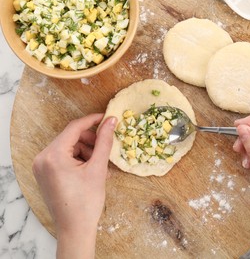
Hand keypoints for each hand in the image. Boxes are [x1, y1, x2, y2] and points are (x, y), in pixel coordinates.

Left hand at [32, 113, 116, 258]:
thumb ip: (104, 141)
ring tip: (99, 167)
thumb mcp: (98, 168)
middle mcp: (42, 158)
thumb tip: (111, 121)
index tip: (107, 117)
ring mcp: (41, 167)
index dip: (92, 120)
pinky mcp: (45, 173)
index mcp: (53, 155)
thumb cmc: (86, 201)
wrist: (75, 229)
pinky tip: (91, 171)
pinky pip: (63, 158)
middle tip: (105, 149)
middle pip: (71, 138)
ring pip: (68, 148)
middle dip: (90, 141)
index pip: (74, 128)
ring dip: (86, 152)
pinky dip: (78, 160)